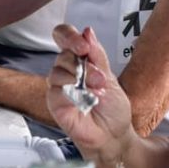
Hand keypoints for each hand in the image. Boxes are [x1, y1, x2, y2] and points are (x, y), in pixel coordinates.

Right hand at [43, 24, 133, 158]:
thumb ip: (97, 55)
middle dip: (85, 65)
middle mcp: (67, 71)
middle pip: (63, 54)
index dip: (69, 36)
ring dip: (80, 79)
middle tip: (99, 78)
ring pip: (58, 70)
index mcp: (79, 60)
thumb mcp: (110, 77)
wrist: (114, 135)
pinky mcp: (54, 102)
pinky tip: (84, 100)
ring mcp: (59, 86)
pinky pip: (56, 90)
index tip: (83, 45)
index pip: (64, 37)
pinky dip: (72, 93)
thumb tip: (87, 32)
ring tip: (96, 92)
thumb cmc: (112, 109)